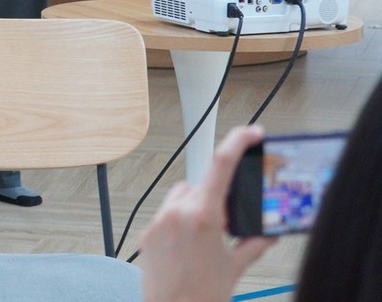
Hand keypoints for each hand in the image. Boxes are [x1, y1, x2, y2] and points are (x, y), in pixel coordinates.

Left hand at [138, 126, 273, 301]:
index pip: (221, 165)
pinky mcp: (147, 232)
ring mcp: (159, 221)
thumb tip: (271, 230)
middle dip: (217, 195)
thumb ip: (254, 242)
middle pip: (201, 184)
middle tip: (228, 218)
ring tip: (209, 235)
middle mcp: (178, 212)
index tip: (250, 133)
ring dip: (196, 206)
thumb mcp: (236, 266)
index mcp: (204, 216)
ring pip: (181, 196)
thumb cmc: (205, 295)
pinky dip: (180, 221)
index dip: (237, 142)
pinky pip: (166, 214)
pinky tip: (189, 245)